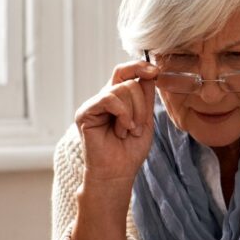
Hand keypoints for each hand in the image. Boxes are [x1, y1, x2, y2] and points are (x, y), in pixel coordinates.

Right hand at [75, 60, 158, 183]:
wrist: (118, 172)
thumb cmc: (130, 150)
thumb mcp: (145, 119)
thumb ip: (146, 96)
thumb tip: (150, 71)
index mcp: (118, 99)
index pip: (126, 72)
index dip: (140, 67)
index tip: (155, 71)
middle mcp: (104, 99)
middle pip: (129, 81)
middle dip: (141, 105)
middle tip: (137, 127)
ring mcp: (94, 105)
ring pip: (122, 89)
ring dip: (133, 114)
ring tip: (128, 132)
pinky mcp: (85, 112)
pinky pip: (109, 99)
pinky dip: (122, 114)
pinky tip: (121, 130)